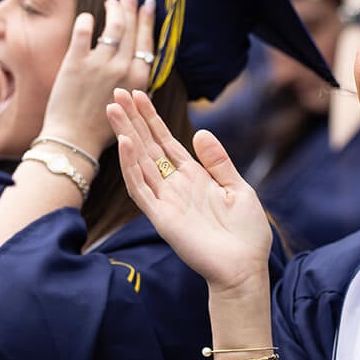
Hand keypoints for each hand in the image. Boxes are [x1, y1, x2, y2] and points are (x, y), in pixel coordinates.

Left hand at [39, 0, 154, 157]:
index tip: (148, 3)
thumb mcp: (131, 104)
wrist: (74, 140)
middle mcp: (122, 68)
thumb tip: (138, 60)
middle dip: (132, 6)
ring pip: (112, 27)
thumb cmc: (102, 127)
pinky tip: (88, 16)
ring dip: (114, 9)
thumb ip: (134, 81)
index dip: (147, 20)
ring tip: (111, 0)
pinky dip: (87, 21)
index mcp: (139, 79)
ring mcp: (99, 65)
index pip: (146, 41)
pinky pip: (83, 33)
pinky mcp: (75, 64)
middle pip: (131, 29)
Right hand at [108, 89, 272, 297]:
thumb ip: (219, 162)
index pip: (166, 142)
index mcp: (194, 177)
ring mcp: (166, 201)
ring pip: (139, 162)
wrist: (245, 268)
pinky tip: (126, 143)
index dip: (151, 118)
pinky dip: (131, 167)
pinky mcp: (161, 218)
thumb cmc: (246, 234)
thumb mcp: (238, 189)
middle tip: (116, 91)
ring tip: (113, 108)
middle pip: (148, 146)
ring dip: (126, 135)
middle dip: (133, 119)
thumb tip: (201, 132)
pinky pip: (142, 189)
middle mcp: (175, 186)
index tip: (138, 94)